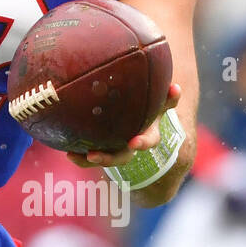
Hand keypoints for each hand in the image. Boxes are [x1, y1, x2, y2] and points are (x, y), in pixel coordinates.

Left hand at [66, 83, 180, 169]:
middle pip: (122, 157)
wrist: (138, 116)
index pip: (148, 141)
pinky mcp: (102, 148)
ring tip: (77, 155)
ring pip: (105, 159)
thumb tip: (177, 87)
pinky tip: (69, 153)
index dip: (143, 143)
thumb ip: (167, 96)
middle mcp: (131, 144)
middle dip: (108, 158)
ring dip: (93, 159)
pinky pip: (90, 157)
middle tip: (93, 155)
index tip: (133, 143)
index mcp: (147, 133)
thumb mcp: (159, 100)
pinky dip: (81, 158)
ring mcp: (116, 148)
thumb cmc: (149, 104)